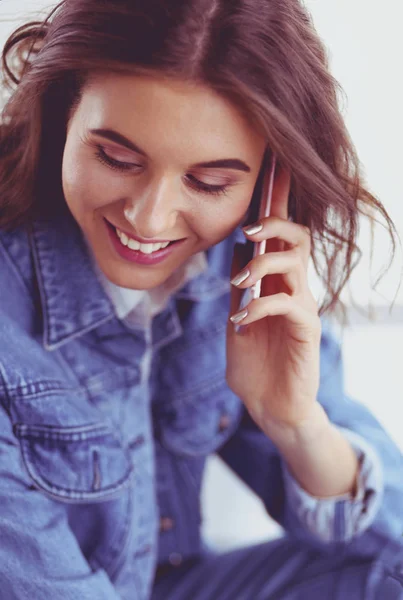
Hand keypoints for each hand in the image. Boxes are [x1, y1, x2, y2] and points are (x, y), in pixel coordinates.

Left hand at [226, 167, 321, 440]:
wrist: (269, 405)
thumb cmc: (254, 362)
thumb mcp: (239, 316)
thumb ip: (241, 284)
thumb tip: (239, 246)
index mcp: (275, 280)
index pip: (279, 232)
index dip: (278, 198)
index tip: (272, 162)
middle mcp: (293, 286)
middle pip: (297, 235)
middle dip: (274, 222)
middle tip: (247, 228)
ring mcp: (302, 306)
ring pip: (295, 262)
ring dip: (264, 262)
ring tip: (239, 280)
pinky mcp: (306, 329)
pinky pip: (287, 303)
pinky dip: (259, 305)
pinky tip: (241, 320)